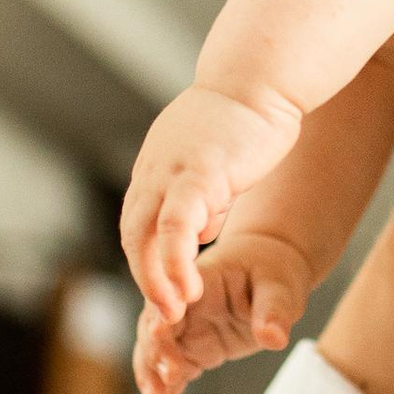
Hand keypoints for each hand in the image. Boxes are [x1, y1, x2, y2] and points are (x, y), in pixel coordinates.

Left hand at [120, 83, 302, 322]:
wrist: (261, 77)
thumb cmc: (247, 117)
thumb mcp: (215, 164)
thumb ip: (203, 198)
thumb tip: (199, 232)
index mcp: (157, 169)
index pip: (138, 225)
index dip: (148, 262)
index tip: (166, 293)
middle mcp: (155, 171)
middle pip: (132, 235)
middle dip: (145, 279)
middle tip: (163, 316)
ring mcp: (172, 171)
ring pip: (146, 235)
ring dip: (155, 278)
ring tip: (174, 310)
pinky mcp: (198, 172)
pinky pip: (175, 225)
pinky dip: (175, 258)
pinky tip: (189, 283)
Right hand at [133, 228, 315, 393]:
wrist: (271, 271)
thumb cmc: (274, 272)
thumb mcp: (279, 288)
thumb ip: (273, 311)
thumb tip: (274, 339)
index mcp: (198, 280)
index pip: (173, 298)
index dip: (163, 316)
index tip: (157, 335)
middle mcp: (182, 304)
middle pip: (156, 329)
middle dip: (155, 355)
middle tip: (163, 382)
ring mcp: (185, 328)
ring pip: (157, 354)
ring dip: (153, 378)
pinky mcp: (193, 349)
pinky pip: (174, 372)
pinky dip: (165, 392)